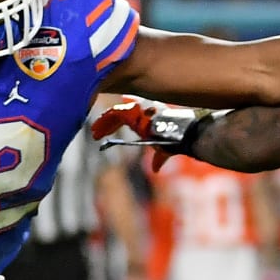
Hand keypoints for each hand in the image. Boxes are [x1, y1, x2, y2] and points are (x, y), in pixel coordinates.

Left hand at [91, 99, 215, 171]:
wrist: (185, 134)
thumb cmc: (179, 139)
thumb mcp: (164, 149)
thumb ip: (158, 158)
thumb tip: (155, 169)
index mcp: (151, 115)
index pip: (132, 114)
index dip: (119, 120)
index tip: (108, 129)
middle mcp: (144, 110)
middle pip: (122, 112)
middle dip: (109, 122)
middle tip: (97, 130)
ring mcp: (139, 110)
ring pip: (116, 113)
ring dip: (104, 123)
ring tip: (95, 132)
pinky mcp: (135, 113)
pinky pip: (115, 115)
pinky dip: (105, 123)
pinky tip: (97, 131)